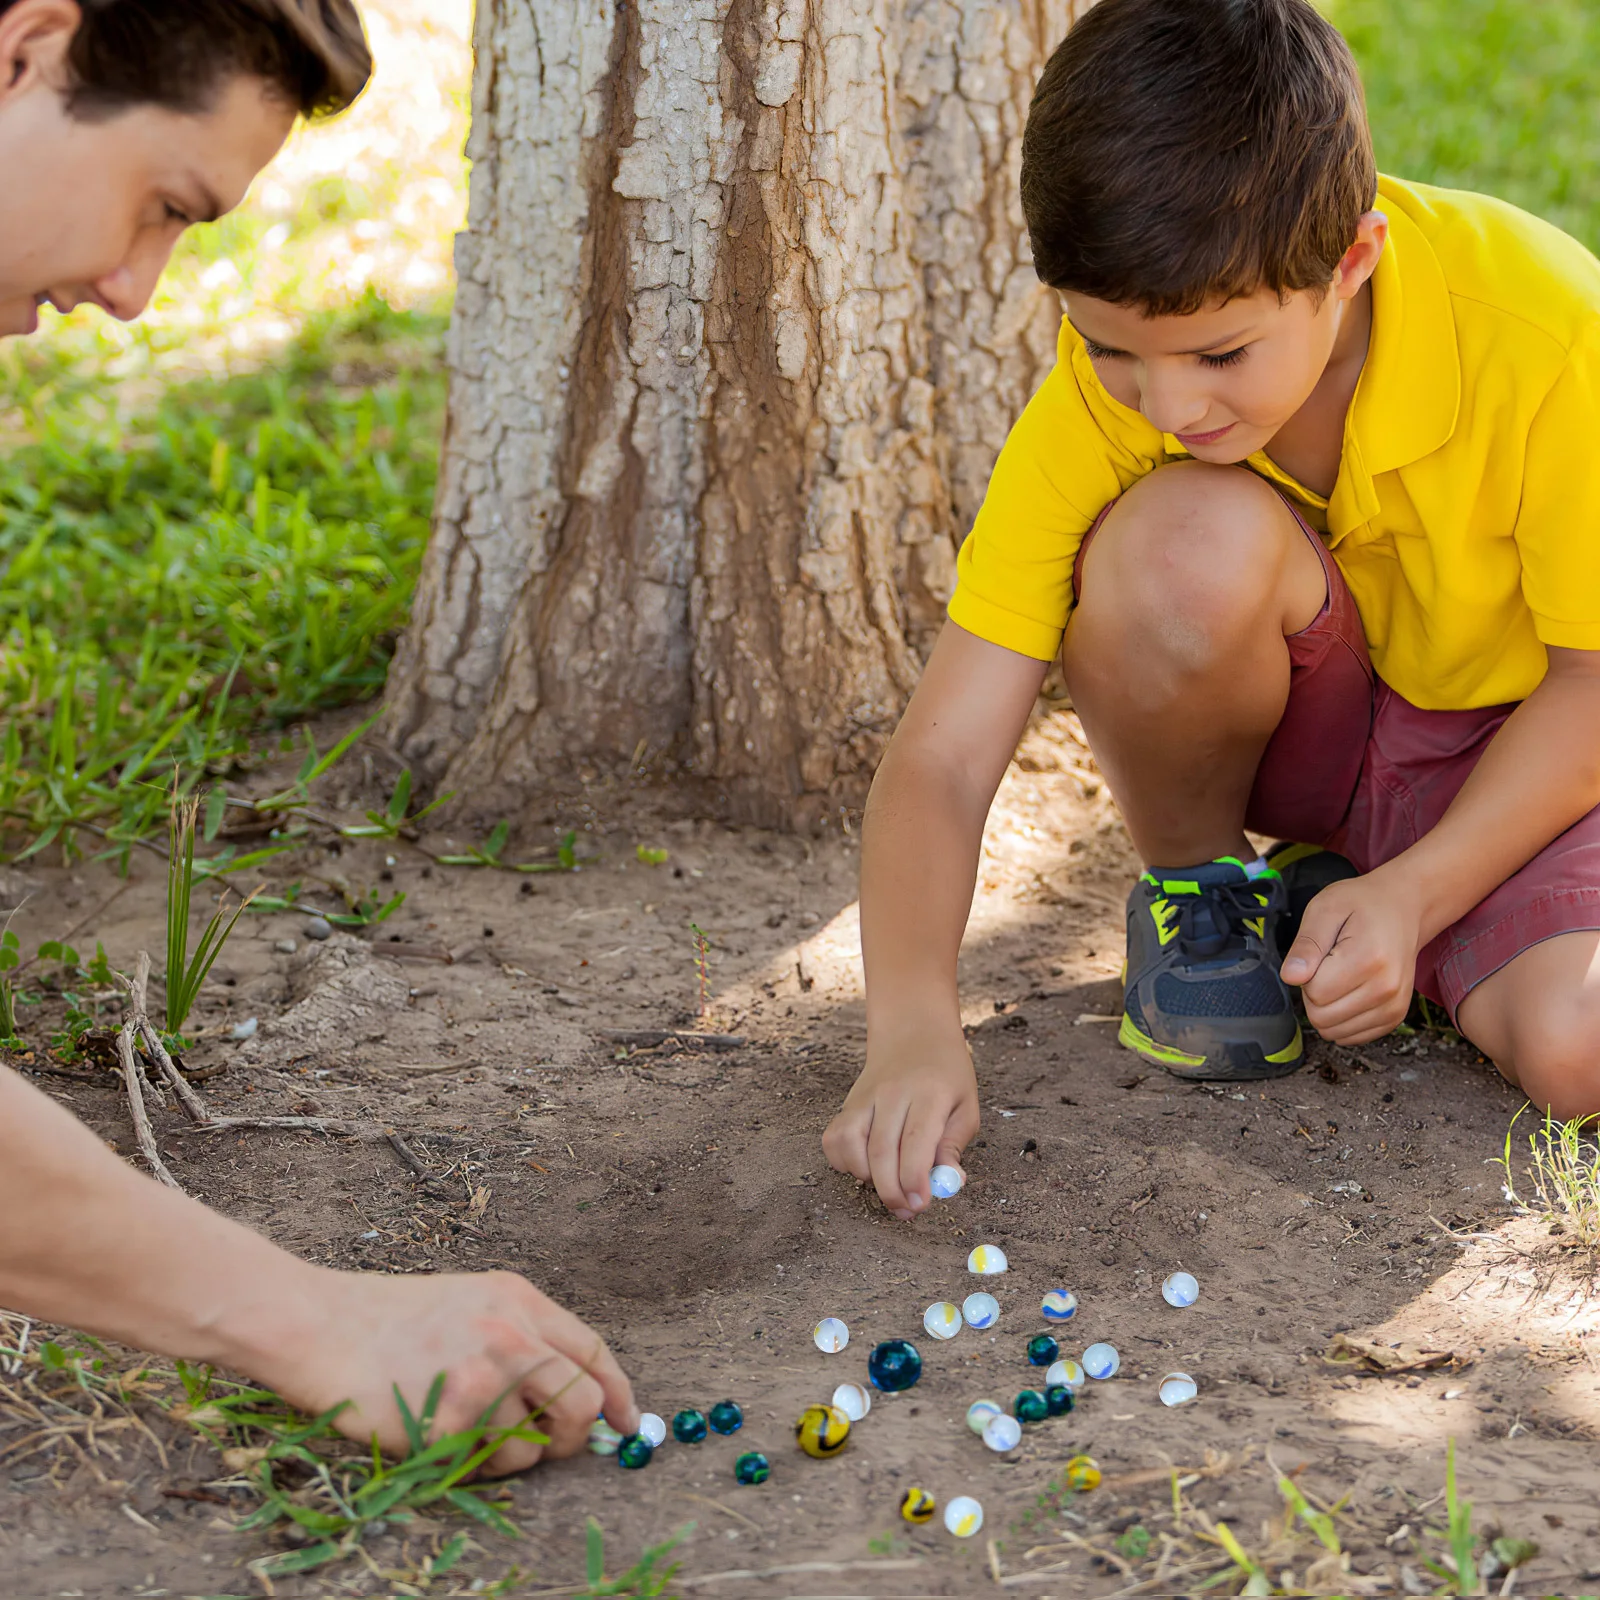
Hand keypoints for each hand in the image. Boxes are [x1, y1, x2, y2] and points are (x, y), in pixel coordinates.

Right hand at [241, 1269, 636, 1474]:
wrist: (320, 1324)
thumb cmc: (392, 1319)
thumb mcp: (474, 1302)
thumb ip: (527, 1337)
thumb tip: (582, 1395)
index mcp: (520, 1301)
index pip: (592, 1352)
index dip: (616, 1393)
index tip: (626, 1422)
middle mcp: (510, 1335)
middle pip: (580, 1404)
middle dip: (574, 1436)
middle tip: (547, 1444)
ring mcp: (480, 1379)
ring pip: (529, 1449)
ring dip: (504, 1454)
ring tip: (462, 1426)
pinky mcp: (446, 1422)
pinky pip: (480, 1467)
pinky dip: (463, 1462)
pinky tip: (433, 1431)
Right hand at [822, 1019, 978, 1219]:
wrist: (914, 1033)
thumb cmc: (945, 1074)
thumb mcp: (965, 1105)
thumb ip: (953, 1145)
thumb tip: (949, 1182)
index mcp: (929, 1093)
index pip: (916, 1141)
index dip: (915, 1179)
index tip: (920, 1205)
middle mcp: (892, 1092)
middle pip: (881, 1150)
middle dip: (892, 1191)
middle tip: (906, 1212)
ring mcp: (865, 1096)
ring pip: (851, 1145)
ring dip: (867, 1177)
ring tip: (889, 1184)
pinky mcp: (847, 1103)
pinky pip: (833, 1139)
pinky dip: (844, 1162)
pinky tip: (866, 1166)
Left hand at [1279, 868, 1423, 1043]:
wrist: (1403, 908)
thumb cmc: (1361, 905)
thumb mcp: (1325, 910)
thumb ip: (1306, 946)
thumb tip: (1290, 977)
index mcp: (1368, 959)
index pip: (1313, 992)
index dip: (1306, 974)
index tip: (1322, 954)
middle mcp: (1386, 989)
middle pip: (1321, 1016)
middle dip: (1314, 993)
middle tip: (1329, 965)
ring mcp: (1394, 1007)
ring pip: (1334, 1031)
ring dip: (1327, 1008)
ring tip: (1341, 976)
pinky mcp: (1395, 1017)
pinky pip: (1351, 1037)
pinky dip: (1342, 1019)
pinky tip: (1350, 992)